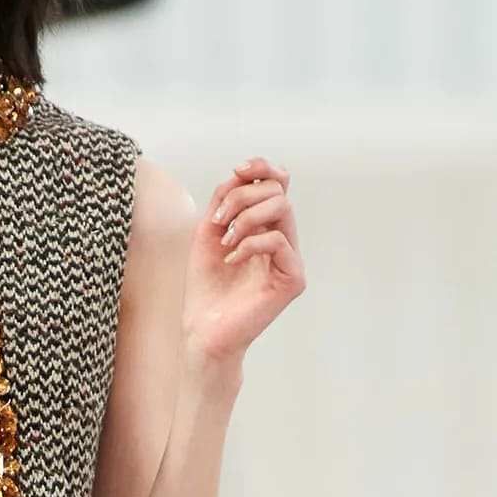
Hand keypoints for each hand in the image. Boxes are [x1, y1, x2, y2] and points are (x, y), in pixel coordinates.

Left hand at [183, 156, 305, 369]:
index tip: (237, 170)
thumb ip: (224, 200)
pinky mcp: (293, 278)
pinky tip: (232, 260)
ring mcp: (290, 258)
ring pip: (282, 208)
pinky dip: (250, 243)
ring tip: (226, 241)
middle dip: (242, 196)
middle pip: (278, 190)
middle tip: (219, 221)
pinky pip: (278, 241)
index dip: (262, 167)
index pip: (278, 183)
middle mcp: (282, 238)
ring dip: (246, 217)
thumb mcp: (208, 231)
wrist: (204, 328)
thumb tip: (240, 174)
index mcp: (266, 226)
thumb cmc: (206, 286)